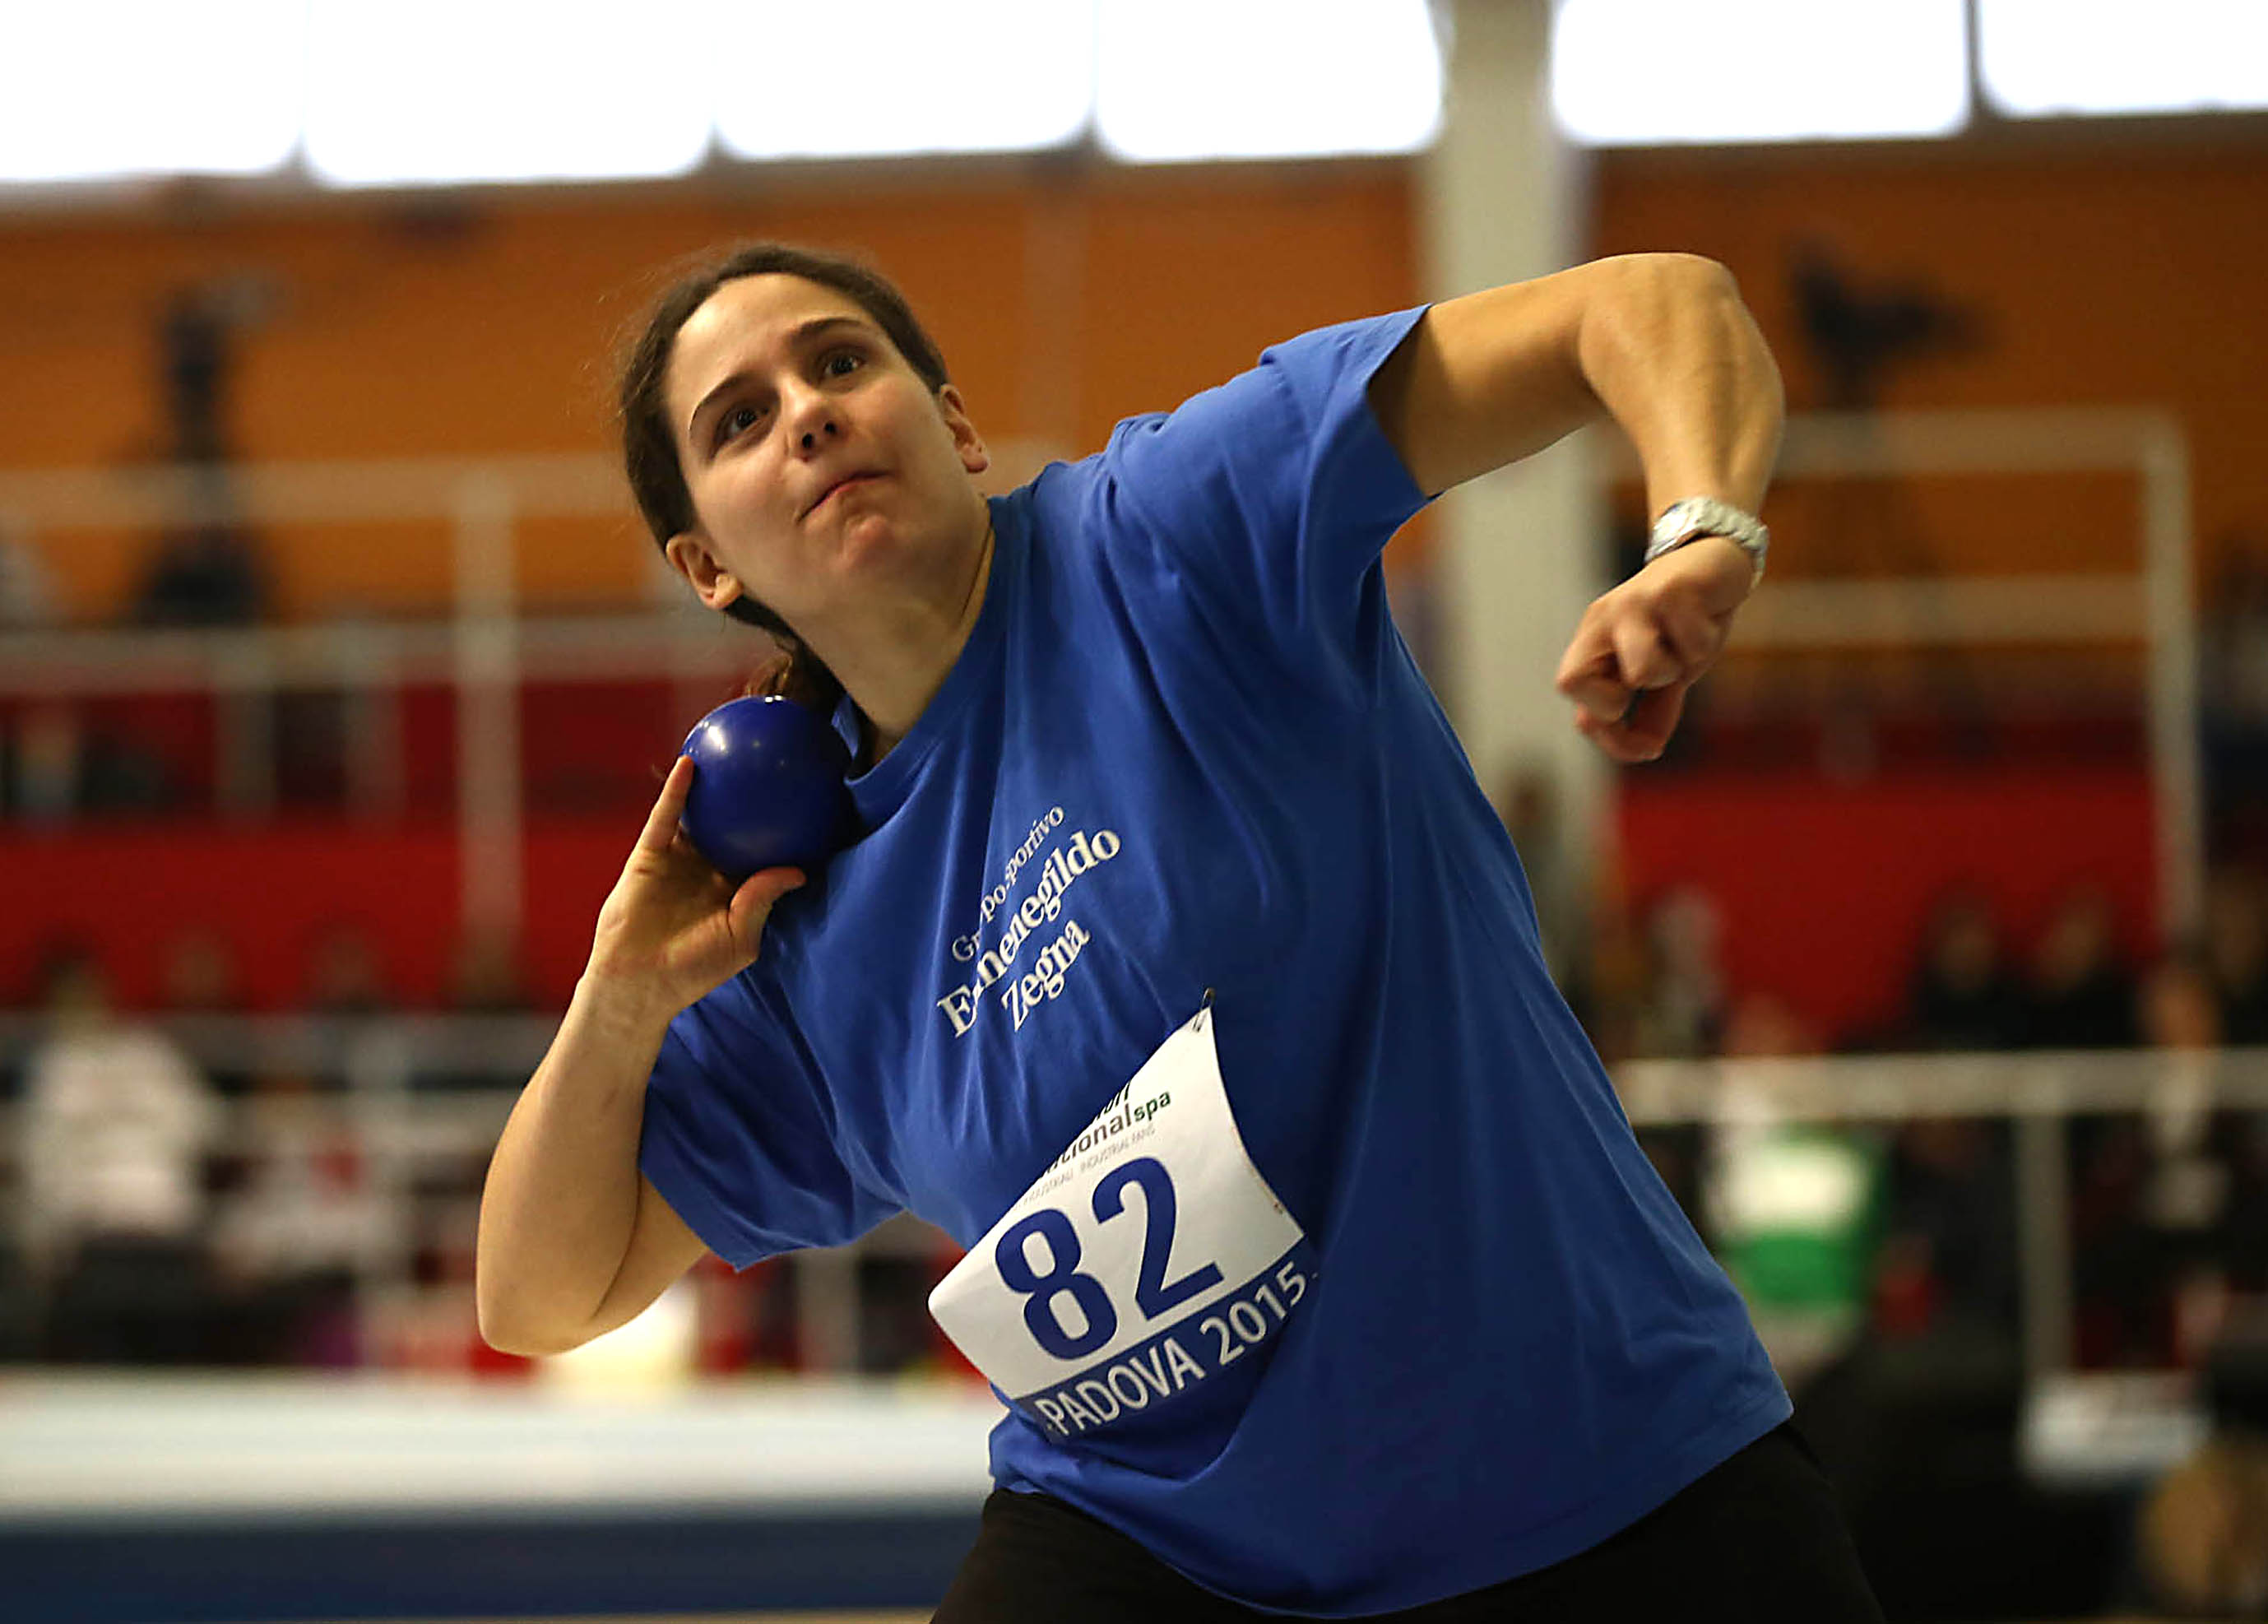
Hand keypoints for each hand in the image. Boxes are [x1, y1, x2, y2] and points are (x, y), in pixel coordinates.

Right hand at [583, 755, 806, 1022]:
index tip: (812, 806)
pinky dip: (676, 790)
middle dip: (753, 798)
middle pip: (735, 825)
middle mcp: (708, 869)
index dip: (784, 831)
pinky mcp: (650, 854)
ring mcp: (679, 860)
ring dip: (714, 782)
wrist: (639, 982)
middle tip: (777, 765)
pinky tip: (691, 763)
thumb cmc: (694, 969)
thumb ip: (763, 899)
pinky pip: (666, 816)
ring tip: (734, 746)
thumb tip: (799, 870)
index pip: (764, 853)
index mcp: (734, 889)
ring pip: (700, 814)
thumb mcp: (741, 937)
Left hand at [1553, 534, 1752, 762]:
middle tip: (1664, 672)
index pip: (1568, 686)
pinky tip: (1707, 616)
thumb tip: (1640, 751)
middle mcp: (1605, 618)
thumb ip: (1650, 712)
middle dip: (1630, 693)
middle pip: (1574, 682)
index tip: (1634, 729)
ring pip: (1644, 672)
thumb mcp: (1664, 672)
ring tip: (1687, 642)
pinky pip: (1694, 646)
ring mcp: (1635, 602)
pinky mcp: (1672, 590)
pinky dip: (1708, 641)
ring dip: (1678, 668)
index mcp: (1593, 639)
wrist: (1716, 559)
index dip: (1601, 725)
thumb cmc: (1685, 624)